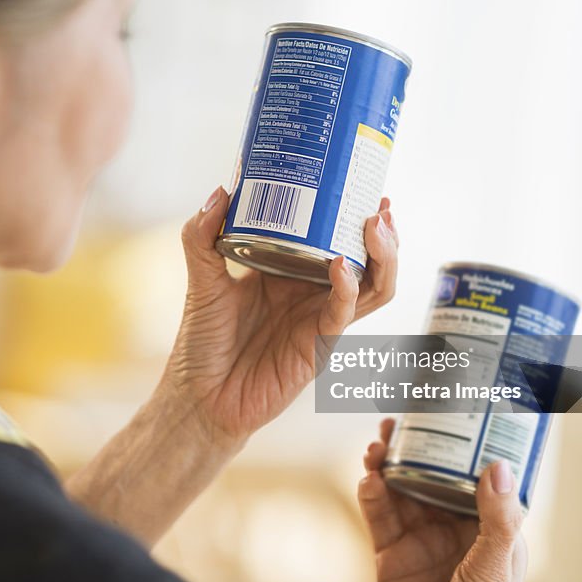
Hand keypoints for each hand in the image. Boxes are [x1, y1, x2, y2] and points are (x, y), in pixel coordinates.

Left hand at [160, 186, 398, 445]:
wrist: (198, 397)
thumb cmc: (202, 344)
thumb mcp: (202, 282)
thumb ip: (203, 238)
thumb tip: (221, 191)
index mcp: (289, 273)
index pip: (332, 239)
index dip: (351, 215)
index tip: (360, 184)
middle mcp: (311, 294)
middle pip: (366, 261)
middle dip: (382, 235)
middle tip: (380, 207)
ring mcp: (319, 320)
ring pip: (371, 288)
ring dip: (381, 258)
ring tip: (377, 227)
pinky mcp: (318, 347)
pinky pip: (343, 314)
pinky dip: (348, 289)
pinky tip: (341, 267)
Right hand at [359, 418, 527, 581]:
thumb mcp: (495, 567)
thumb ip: (497, 518)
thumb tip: (499, 465)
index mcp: (488, 527)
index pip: (477, 475)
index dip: (463, 444)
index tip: (450, 413)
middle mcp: (453, 527)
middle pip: (430, 474)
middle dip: (414, 446)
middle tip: (398, 420)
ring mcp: (419, 539)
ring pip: (399, 488)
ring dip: (387, 464)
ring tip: (378, 444)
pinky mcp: (390, 554)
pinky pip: (378, 516)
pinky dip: (371, 494)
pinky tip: (369, 479)